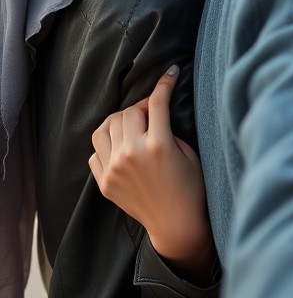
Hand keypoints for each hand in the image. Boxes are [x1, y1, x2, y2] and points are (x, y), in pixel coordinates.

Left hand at [89, 66, 213, 279]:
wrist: (176, 224)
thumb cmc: (191, 188)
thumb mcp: (189, 153)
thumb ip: (169, 130)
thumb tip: (154, 113)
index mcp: (159, 145)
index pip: (157, 102)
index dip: (164, 83)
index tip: (170, 72)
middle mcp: (133, 154)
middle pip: (128, 112)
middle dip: (142, 107)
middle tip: (152, 113)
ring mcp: (115, 168)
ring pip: (105, 127)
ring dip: (120, 122)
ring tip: (132, 127)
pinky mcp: (104, 182)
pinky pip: (95, 151)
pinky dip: (107, 145)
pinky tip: (121, 149)